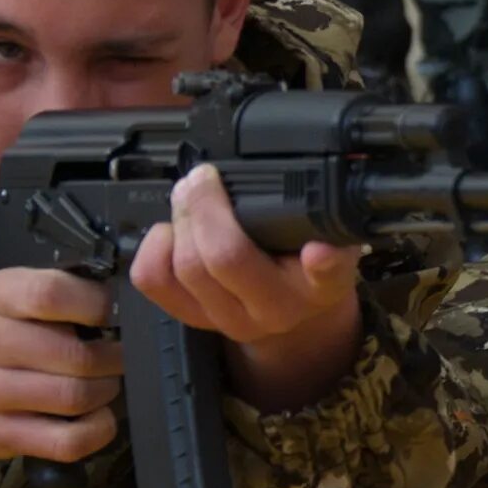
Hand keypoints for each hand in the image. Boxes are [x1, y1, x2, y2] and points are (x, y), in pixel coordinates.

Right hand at [0, 267, 124, 479]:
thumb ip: (64, 292)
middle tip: (119, 358)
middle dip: (114, 358)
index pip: (52, 295)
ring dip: (105, 392)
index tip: (116, 316)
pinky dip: (98, 430)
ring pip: (74, 397)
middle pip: (75, 355)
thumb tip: (127, 300)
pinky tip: (97, 417)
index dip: (98, 306)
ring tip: (105, 383)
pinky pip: (68, 441)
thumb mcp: (17, 295)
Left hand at [130, 166, 364, 412]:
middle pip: (228, 258)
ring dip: (180, 220)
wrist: (290, 309)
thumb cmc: (304, 259)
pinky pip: (155, 282)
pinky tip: (174, 230)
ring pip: (186, 269)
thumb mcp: (332, 235)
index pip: (327, 276)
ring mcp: (229, 319)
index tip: (318, 249)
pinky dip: (156, 245)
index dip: (322, 263)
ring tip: (188, 196)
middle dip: (205, 204)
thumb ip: (327, 212)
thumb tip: (321, 166)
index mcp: (320, 285)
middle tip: (203, 177)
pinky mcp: (192, 320)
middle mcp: (276, 309)